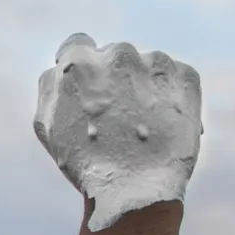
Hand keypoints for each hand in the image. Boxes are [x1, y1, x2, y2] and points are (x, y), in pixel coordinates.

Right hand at [34, 33, 202, 231]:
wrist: (136, 189)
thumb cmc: (86, 163)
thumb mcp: (48, 126)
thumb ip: (50, 86)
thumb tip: (60, 68)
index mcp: (78, 61)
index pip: (77, 45)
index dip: (81, 67)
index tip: (88, 87)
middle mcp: (118, 53)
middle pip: (114, 56)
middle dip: (114, 80)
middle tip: (116, 118)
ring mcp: (155, 62)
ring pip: (146, 67)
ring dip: (143, 88)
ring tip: (142, 127)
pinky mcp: (186, 76)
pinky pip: (175, 78)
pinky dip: (169, 97)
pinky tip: (161, 126)